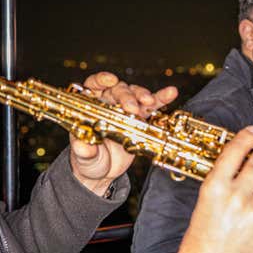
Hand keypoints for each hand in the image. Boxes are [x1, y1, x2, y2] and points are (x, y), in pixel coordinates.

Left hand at [68, 72, 177, 194]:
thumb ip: (82, 150)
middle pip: (118, 90)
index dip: (101, 80)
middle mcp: (108, 104)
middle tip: (132, 108)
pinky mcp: (140, 120)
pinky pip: (152, 106)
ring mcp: (126, 111)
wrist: (104, 172)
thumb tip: (81, 145)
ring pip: (135, 94)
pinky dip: (162, 99)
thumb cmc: (89, 160)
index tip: (110, 80)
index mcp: (91, 107)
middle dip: (127, 95)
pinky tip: (171, 93)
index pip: (93, 86)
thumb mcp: (83, 157)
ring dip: (143, 95)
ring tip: (149, 102)